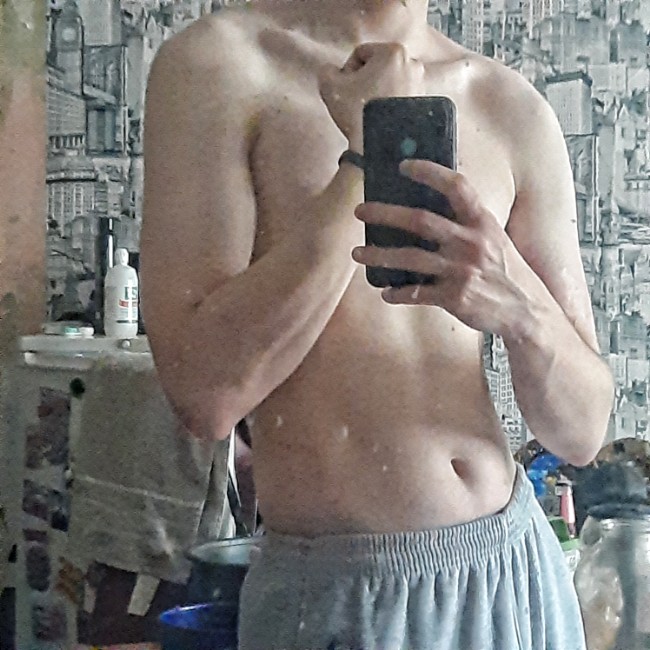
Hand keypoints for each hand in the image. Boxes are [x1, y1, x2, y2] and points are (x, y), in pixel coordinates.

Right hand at [318, 42, 425, 151]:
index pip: (361, 54)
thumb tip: (332, 71)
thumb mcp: (329, 86)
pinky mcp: (423, 105)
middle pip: (378, 67)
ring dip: (377, 93)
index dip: (347, 71)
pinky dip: (389, 105)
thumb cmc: (358, 112)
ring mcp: (421, 85)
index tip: (344, 90)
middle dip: (365, 81)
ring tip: (367, 112)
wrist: (382, 146)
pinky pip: (400, 98)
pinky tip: (379, 119)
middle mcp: (412, 63)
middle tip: (355, 101)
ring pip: (390, 83)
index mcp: (393, 51)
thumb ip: (327, 70)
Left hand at [351, 160, 532, 337]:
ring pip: (410, 258)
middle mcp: (471, 242)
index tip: (404, 166)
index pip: (456, 187)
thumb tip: (431, 209)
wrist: (527, 311)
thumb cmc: (506, 271)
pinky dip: (398, 294)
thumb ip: (468, 224)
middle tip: (360, 210)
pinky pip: (416, 293)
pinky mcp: (455, 297)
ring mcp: (462, 270)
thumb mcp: (495, 239)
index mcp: (483, 222)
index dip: (430, 172)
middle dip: (385, 213)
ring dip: (378, 255)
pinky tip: (386, 293)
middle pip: (420, 220)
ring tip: (357, 254)